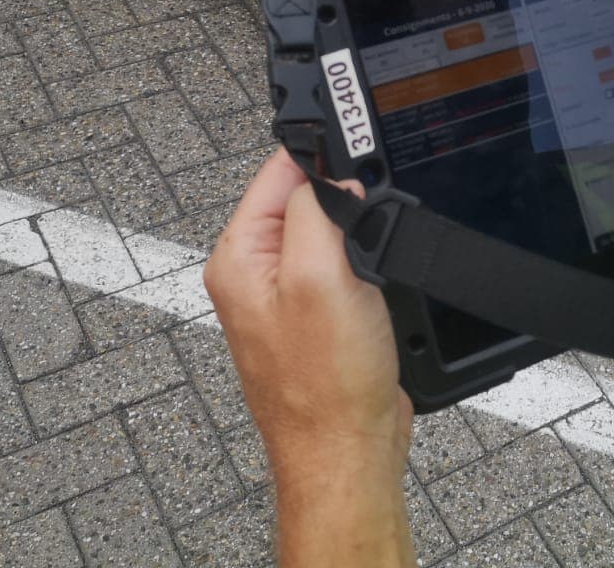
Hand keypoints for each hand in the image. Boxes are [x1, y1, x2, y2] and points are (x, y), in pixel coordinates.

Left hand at [204, 148, 412, 522]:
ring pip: (329, 233)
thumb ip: (317, 211)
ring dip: (358, 239)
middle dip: (345, 203)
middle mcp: (254, 274)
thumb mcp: (319, 277)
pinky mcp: (317, 318)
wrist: (347, 451)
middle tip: (365, 235)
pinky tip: (374, 289)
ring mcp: (286, 297)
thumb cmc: (326, 386)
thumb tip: (331, 176)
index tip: (360, 164)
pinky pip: (342, 268)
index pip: (278, 173)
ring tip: (368, 271)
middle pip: (305, 200)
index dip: (323, 162)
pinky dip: (365, 268)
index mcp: (239, 257)